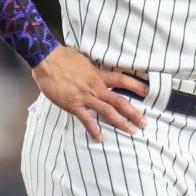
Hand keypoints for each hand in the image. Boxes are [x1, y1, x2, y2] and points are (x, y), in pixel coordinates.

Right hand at [32, 46, 147, 140]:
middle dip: (134, 113)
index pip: (123, 80)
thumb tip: (94, 68)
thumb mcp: (83, 60)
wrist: (47, 59)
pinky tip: (100, 138)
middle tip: (145, 123)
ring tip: (131, 131)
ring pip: (108, 111)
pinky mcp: (73, 104)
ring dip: (121, 122)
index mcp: (98, 75)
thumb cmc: (62, 57)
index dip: (137, 86)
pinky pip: (86, 119)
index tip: (148, 92)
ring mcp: (85, 96)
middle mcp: (95, 87)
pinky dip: (94, 130)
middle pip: (120, 100)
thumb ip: (91, 68)